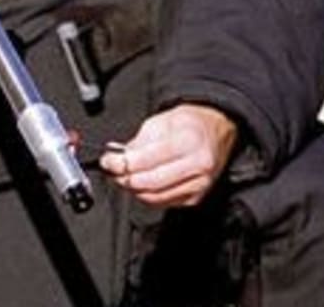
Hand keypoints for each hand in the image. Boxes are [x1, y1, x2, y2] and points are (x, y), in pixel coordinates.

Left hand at [100, 104, 237, 206]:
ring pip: (155, 196)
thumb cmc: (190, 124)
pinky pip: (164, 202)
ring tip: (123, 178)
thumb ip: (138, 142)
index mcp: (188, 142)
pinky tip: (140, 185)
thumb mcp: (160, 121)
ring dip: (133, 190)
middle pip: (149, 182)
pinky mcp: (196, 197)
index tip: (107, 161)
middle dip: (124, 178)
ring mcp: (199, 184)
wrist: (216, 131)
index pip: (145, 160)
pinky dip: (147, 195)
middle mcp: (197, 166)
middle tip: (113, 171)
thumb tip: (118, 157)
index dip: (120, 163)